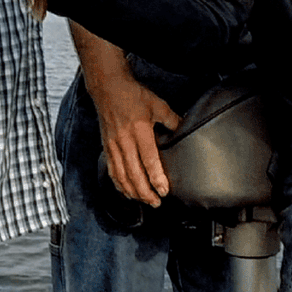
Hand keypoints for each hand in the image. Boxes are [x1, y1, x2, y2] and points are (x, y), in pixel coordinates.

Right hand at [90, 72, 181, 206]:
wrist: (108, 88)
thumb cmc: (134, 95)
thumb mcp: (157, 104)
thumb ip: (172, 119)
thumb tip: (185, 129)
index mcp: (139, 130)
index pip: (149, 160)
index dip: (156, 178)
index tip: (164, 191)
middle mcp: (124, 141)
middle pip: (134, 173)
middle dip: (145, 192)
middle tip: (156, 203)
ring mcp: (113, 145)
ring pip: (121, 175)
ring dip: (133, 192)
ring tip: (145, 201)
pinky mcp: (106, 147)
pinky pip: (112, 171)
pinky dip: (119, 184)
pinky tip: (127, 192)